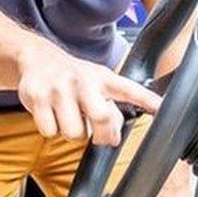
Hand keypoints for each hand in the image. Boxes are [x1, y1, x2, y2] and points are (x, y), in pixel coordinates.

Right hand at [16, 43, 160, 144]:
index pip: (129, 89)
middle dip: (101, 133)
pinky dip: (50, 129)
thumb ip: (109, 107)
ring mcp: (58, 88)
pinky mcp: (36, 96)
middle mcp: (82, 81)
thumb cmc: (73, 76)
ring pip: (73, 132)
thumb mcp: (96, 82)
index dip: (146, 99)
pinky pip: (49, 131)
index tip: (161, 108)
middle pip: (101, 117)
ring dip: (71, 132)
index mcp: (102, 78)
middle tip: (96, 131)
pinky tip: (50, 114)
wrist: (37, 58)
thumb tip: (114, 138)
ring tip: (68, 116)